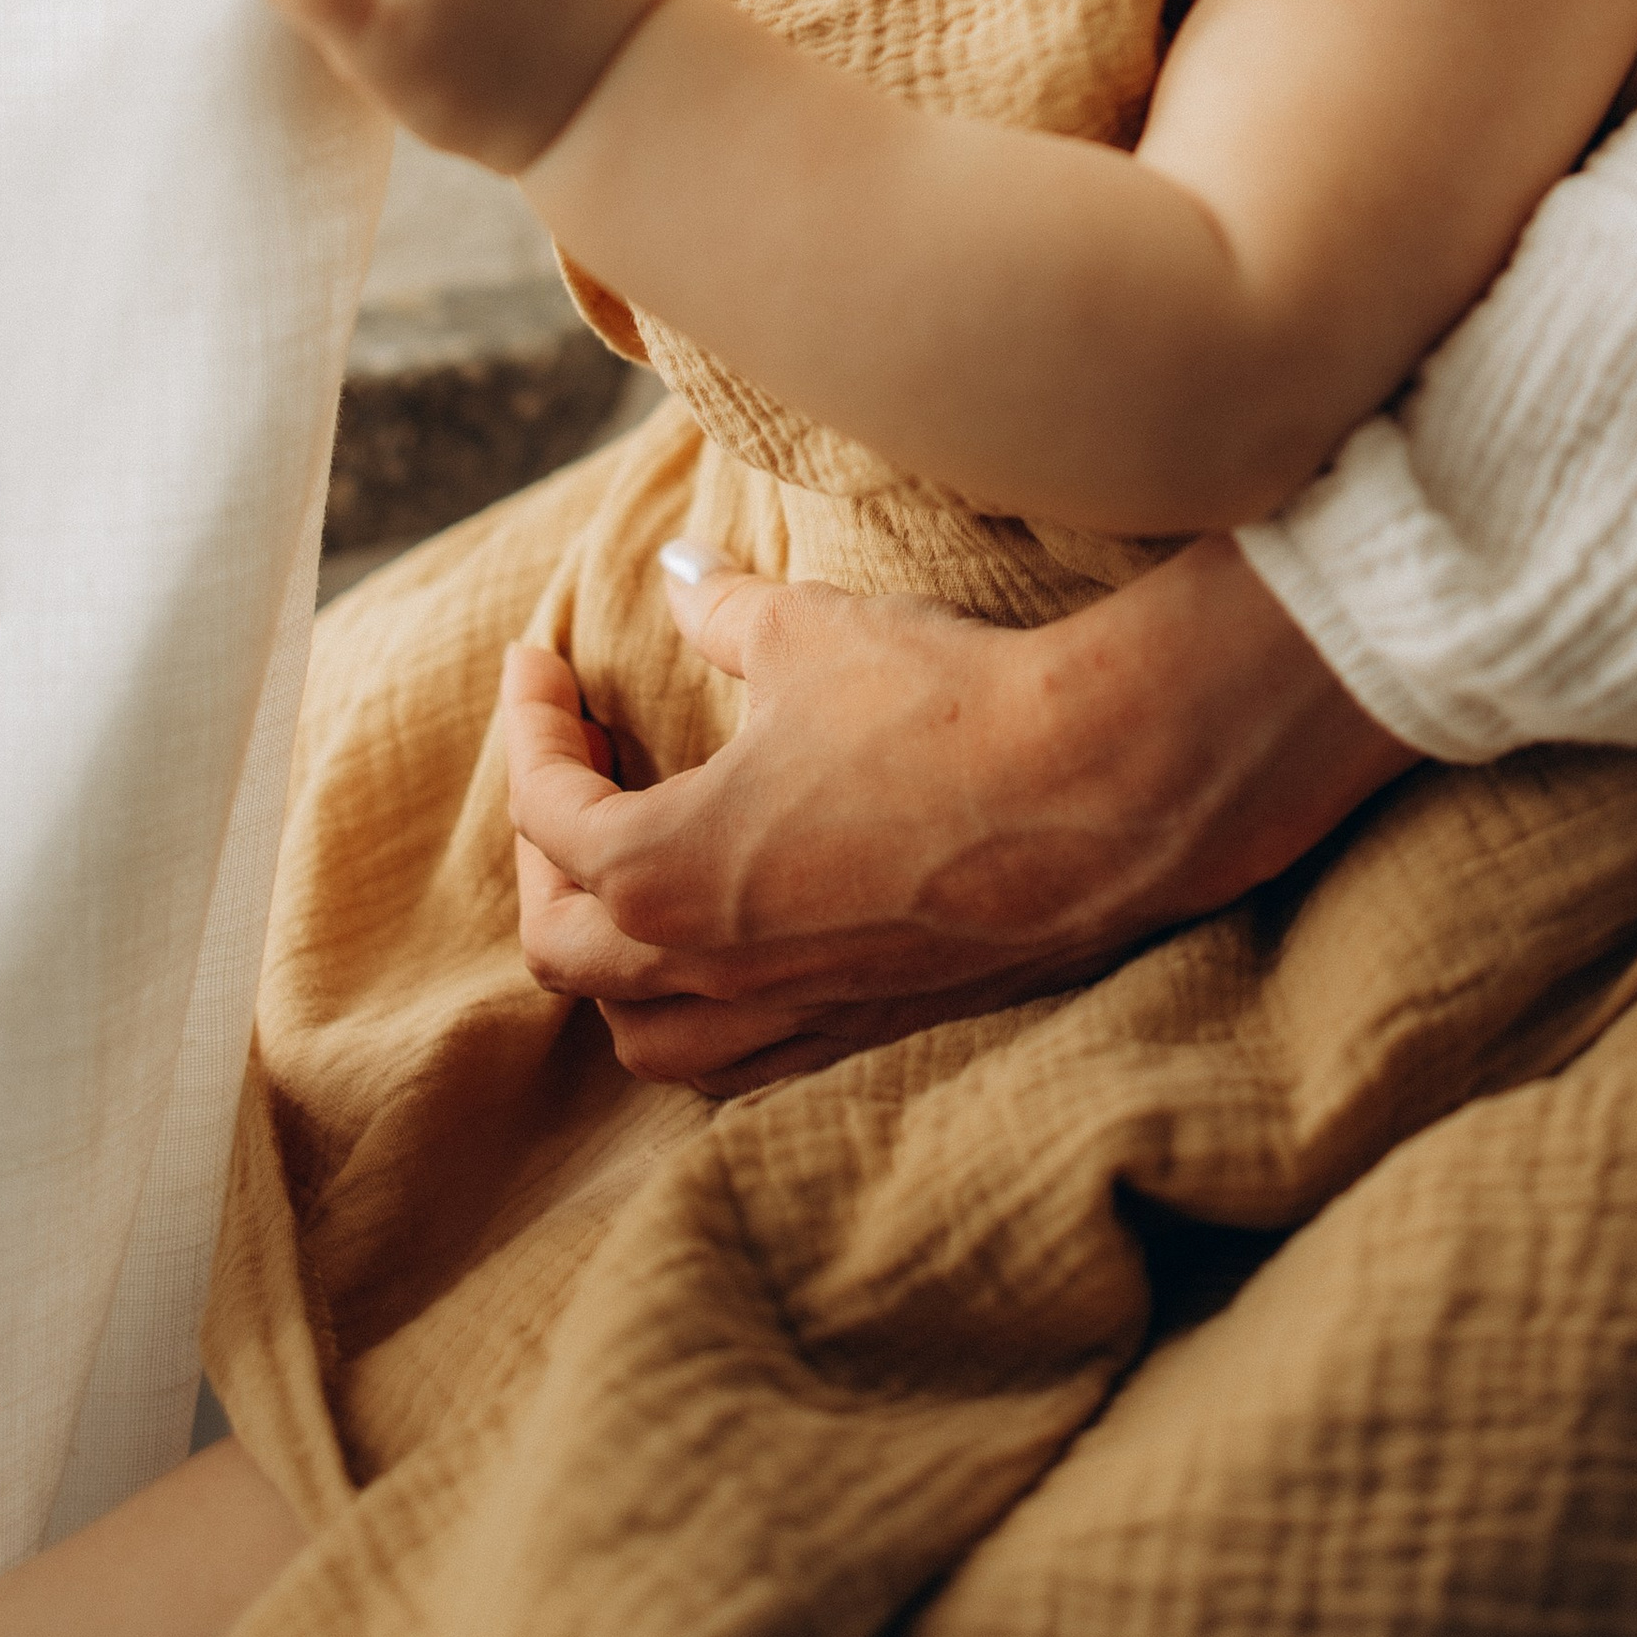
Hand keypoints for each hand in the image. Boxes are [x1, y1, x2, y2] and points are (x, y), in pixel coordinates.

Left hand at [502, 535, 1415, 1095]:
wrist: (1104, 789)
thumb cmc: (945, 706)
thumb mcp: (809, 636)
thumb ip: (726, 613)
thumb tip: (680, 575)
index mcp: (667, 873)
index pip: (546, 815)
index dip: (532, 728)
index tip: (545, 662)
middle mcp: (714, 969)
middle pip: (564, 948)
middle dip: (545, 857)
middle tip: (574, 767)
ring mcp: (796, 1013)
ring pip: (646, 1040)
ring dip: (613, 969)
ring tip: (630, 882)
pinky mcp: (871, 1029)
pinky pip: (743, 1061)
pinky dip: (704, 1019)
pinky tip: (732, 950)